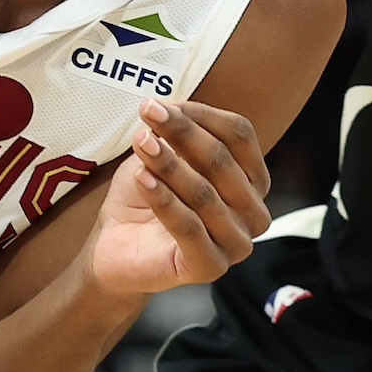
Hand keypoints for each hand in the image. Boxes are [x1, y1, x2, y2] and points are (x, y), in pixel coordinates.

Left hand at [85, 100, 271, 296]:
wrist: (117, 249)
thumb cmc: (148, 199)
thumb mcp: (163, 156)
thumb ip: (175, 134)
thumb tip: (170, 108)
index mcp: (253, 181)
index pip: (240, 136)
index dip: (202, 115)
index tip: (162, 104)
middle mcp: (253, 212)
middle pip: (223, 160)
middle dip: (182, 133)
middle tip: (148, 112)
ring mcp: (237, 244)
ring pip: (205, 193)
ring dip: (168, 163)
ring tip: (141, 142)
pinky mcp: (211, 267)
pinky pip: (189, 227)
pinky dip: (164, 199)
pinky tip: (143, 178)